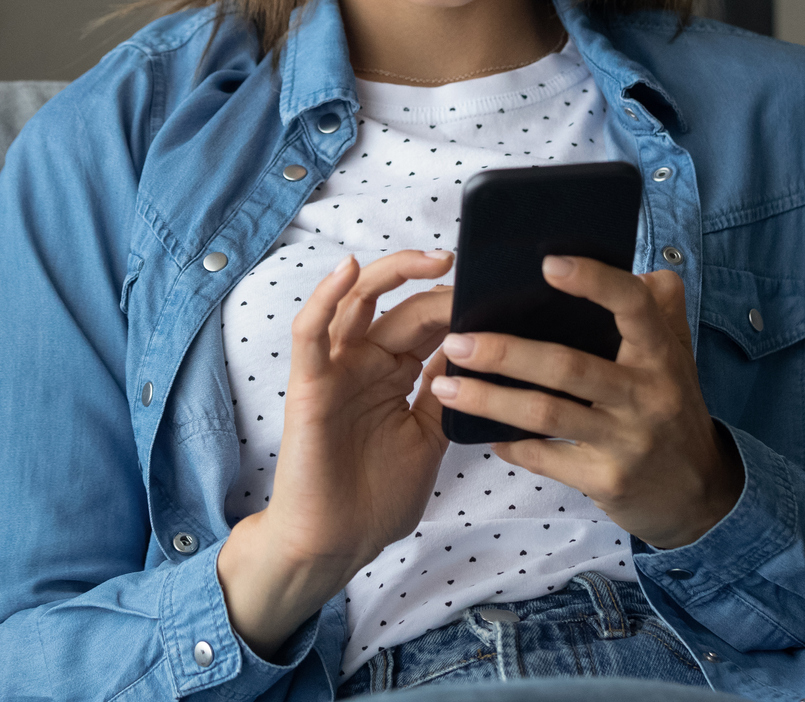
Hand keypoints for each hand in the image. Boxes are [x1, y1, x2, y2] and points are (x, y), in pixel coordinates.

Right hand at [218, 250, 453, 655]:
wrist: (336, 546)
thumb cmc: (376, 499)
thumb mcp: (428, 436)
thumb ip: (446, 392)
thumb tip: (480, 349)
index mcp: (393, 374)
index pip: (427, 323)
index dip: (457, 304)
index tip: (497, 290)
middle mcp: (364, 363)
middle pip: (401, 306)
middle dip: (439, 287)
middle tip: (475, 272)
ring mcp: (335, 370)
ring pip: (357, 302)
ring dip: (392, 273)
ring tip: (434, 259)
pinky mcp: (308, 384)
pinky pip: (310, 332)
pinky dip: (325, 297)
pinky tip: (347, 270)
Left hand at [428, 256, 742, 549]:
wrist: (701, 495)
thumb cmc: (673, 407)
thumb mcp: (678, 355)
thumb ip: (660, 308)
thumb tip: (637, 266)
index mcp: (662, 355)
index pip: (634, 307)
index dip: (594, 282)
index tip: (547, 263)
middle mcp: (648, 396)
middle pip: (569, 367)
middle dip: (506, 353)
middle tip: (457, 338)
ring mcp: (627, 442)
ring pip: (547, 415)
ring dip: (490, 400)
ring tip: (445, 386)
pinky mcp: (608, 481)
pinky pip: (546, 459)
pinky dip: (510, 444)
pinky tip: (481, 432)